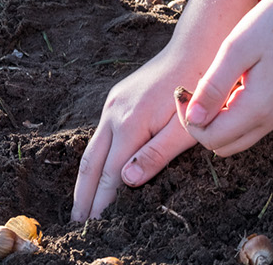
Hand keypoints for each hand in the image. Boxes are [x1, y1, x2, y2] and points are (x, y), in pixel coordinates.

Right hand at [71, 40, 205, 221]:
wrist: (195, 49)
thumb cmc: (195, 91)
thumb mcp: (182, 129)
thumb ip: (155, 155)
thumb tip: (126, 180)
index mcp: (130, 123)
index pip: (111, 172)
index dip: (102, 200)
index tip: (95, 224)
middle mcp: (114, 113)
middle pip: (91, 162)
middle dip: (83, 194)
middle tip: (77, 222)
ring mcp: (113, 104)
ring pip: (92, 148)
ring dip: (85, 178)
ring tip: (82, 203)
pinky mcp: (118, 100)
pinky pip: (100, 135)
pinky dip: (95, 159)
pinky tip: (97, 171)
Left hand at [179, 0, 272, 156]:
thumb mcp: (236, 48)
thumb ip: (214, 86)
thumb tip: (193, 119)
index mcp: (259, 107)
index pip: (210, 138)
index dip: (188, 119)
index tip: (182, 89)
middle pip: (223, 144)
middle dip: (200, 123)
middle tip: (193, 89)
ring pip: (238, 136)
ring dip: (217, 119)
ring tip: (211, 82)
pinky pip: (253, 122)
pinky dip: (234, 112)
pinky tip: (231, 80)